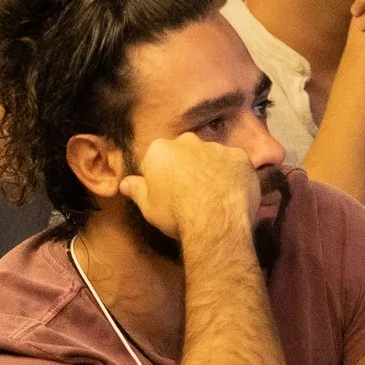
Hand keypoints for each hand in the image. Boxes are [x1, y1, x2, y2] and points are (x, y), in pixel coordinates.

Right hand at [117, 133, 260, 245]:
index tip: (167, 193)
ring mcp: (215, 147)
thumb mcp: (148, 207)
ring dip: (210, 170)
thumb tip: (125, 183)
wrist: (214, 222)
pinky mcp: (239, 156)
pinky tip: (231, 193)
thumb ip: (137, 190)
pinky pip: (234, 163)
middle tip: (190, 194)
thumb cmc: (175, 215)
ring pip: (211, 156)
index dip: (161, 177)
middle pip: (184, 152)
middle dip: (186, 167)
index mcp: (160, 150)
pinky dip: (233, 174)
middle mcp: (187, 141)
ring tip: (213, 196)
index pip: (156, 159)